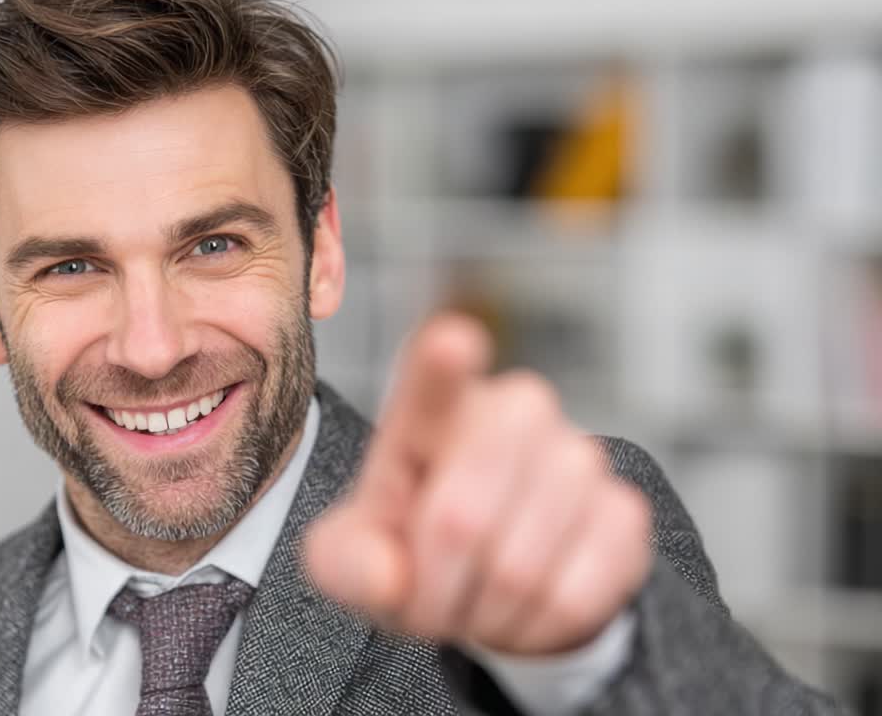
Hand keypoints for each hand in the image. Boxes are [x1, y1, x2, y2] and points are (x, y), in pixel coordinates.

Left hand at [305, 314, 651, 655]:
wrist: (488, 589)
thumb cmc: (411, 553)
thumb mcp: (353, 560)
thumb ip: (346, 562)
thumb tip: (386, 575)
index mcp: (430, 414)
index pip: (433, 385)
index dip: (443, 368)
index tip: (453, 343)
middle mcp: (512, 413)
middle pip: (460, 519)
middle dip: (434, 582)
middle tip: (427, 596)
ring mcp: (578, 457)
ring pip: (517, 569)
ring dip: (484, 610)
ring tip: (476, 595)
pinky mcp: (625, 513)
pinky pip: (571, 595)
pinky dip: (536, 627)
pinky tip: (526, 608)